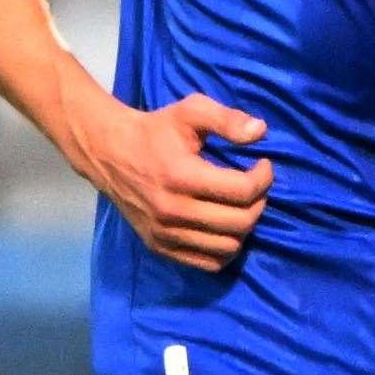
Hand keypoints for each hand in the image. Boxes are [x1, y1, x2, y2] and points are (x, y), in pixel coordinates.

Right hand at [77, 91, 273, 272]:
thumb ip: (227, 120)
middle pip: (240, 222)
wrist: (110, 153)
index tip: (263, 164)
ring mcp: (165, 234)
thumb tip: (261, 131)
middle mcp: (173, 211)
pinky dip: (225, 248)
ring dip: (245, 227)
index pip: (242, 191)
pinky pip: (207, 263)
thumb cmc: (156, 130)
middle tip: (255, 185)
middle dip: (259, 202)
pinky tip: (225, 225)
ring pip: (227, 247)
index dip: (263, 178)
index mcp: (182, 176)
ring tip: (241, 205)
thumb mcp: (191, 110)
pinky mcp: (160, 247)